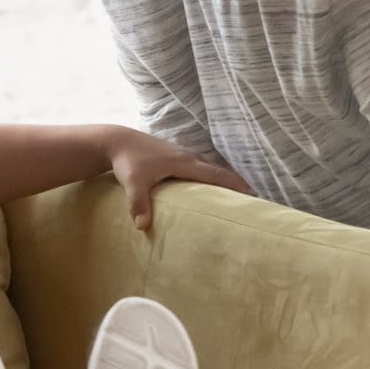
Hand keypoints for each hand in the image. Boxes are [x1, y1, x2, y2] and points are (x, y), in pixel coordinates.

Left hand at [105, 130, 251, 232]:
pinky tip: (208, 184)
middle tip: (252, 198)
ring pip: (208, 167)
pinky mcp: (173, 155)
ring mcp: (181, 154)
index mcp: (185, 162)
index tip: (253, 194)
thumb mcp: (132, 183)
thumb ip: (138, 203)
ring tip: (235, 193)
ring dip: (222, 178)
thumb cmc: (127, 161)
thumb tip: (142, 227)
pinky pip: (198, 166)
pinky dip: (208, 175)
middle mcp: (188, 156)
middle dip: (235, 183)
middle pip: (218, 170)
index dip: (235, 184)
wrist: (116, 141)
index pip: (216, 175)